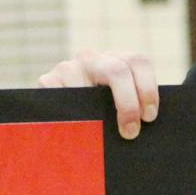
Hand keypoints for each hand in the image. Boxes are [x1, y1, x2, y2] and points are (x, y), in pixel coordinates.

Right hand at [38, 50, 158, 139]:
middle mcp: (93, 59)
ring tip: (99, 135)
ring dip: (96, 116)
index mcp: (117, 60)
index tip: (148, 117)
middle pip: (117, 70)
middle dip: (128, 103)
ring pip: (86, 88)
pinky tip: (75, 131)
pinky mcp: (47, 81)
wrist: (59, 124)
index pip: (137, 61)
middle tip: (131, 132)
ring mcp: (68, 68)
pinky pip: (61, 98)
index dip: (147, 89)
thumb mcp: (117, 108)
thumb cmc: (100, 118)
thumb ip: (133, 108)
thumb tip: (144, 128)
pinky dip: (71, 117)